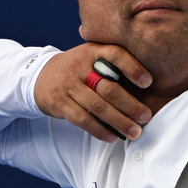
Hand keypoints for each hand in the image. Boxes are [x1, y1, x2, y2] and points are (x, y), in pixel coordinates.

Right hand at [35, 43, 152, 142]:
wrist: (39, 75)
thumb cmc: (78, 68)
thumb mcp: (92, 56)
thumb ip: (112, 65)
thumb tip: (145, 87)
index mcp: (93, 51)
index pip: (115, 54)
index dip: (133, 68)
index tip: (149, 83)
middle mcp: (80, 66)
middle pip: (109, 88)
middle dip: (131, 105)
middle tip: (146, 117)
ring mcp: (68, 85)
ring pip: (98, 106)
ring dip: (119, 122)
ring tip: (134, 132)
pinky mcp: (60, 102)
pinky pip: (83, 119)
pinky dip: (99, 130)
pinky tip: (112, 137)